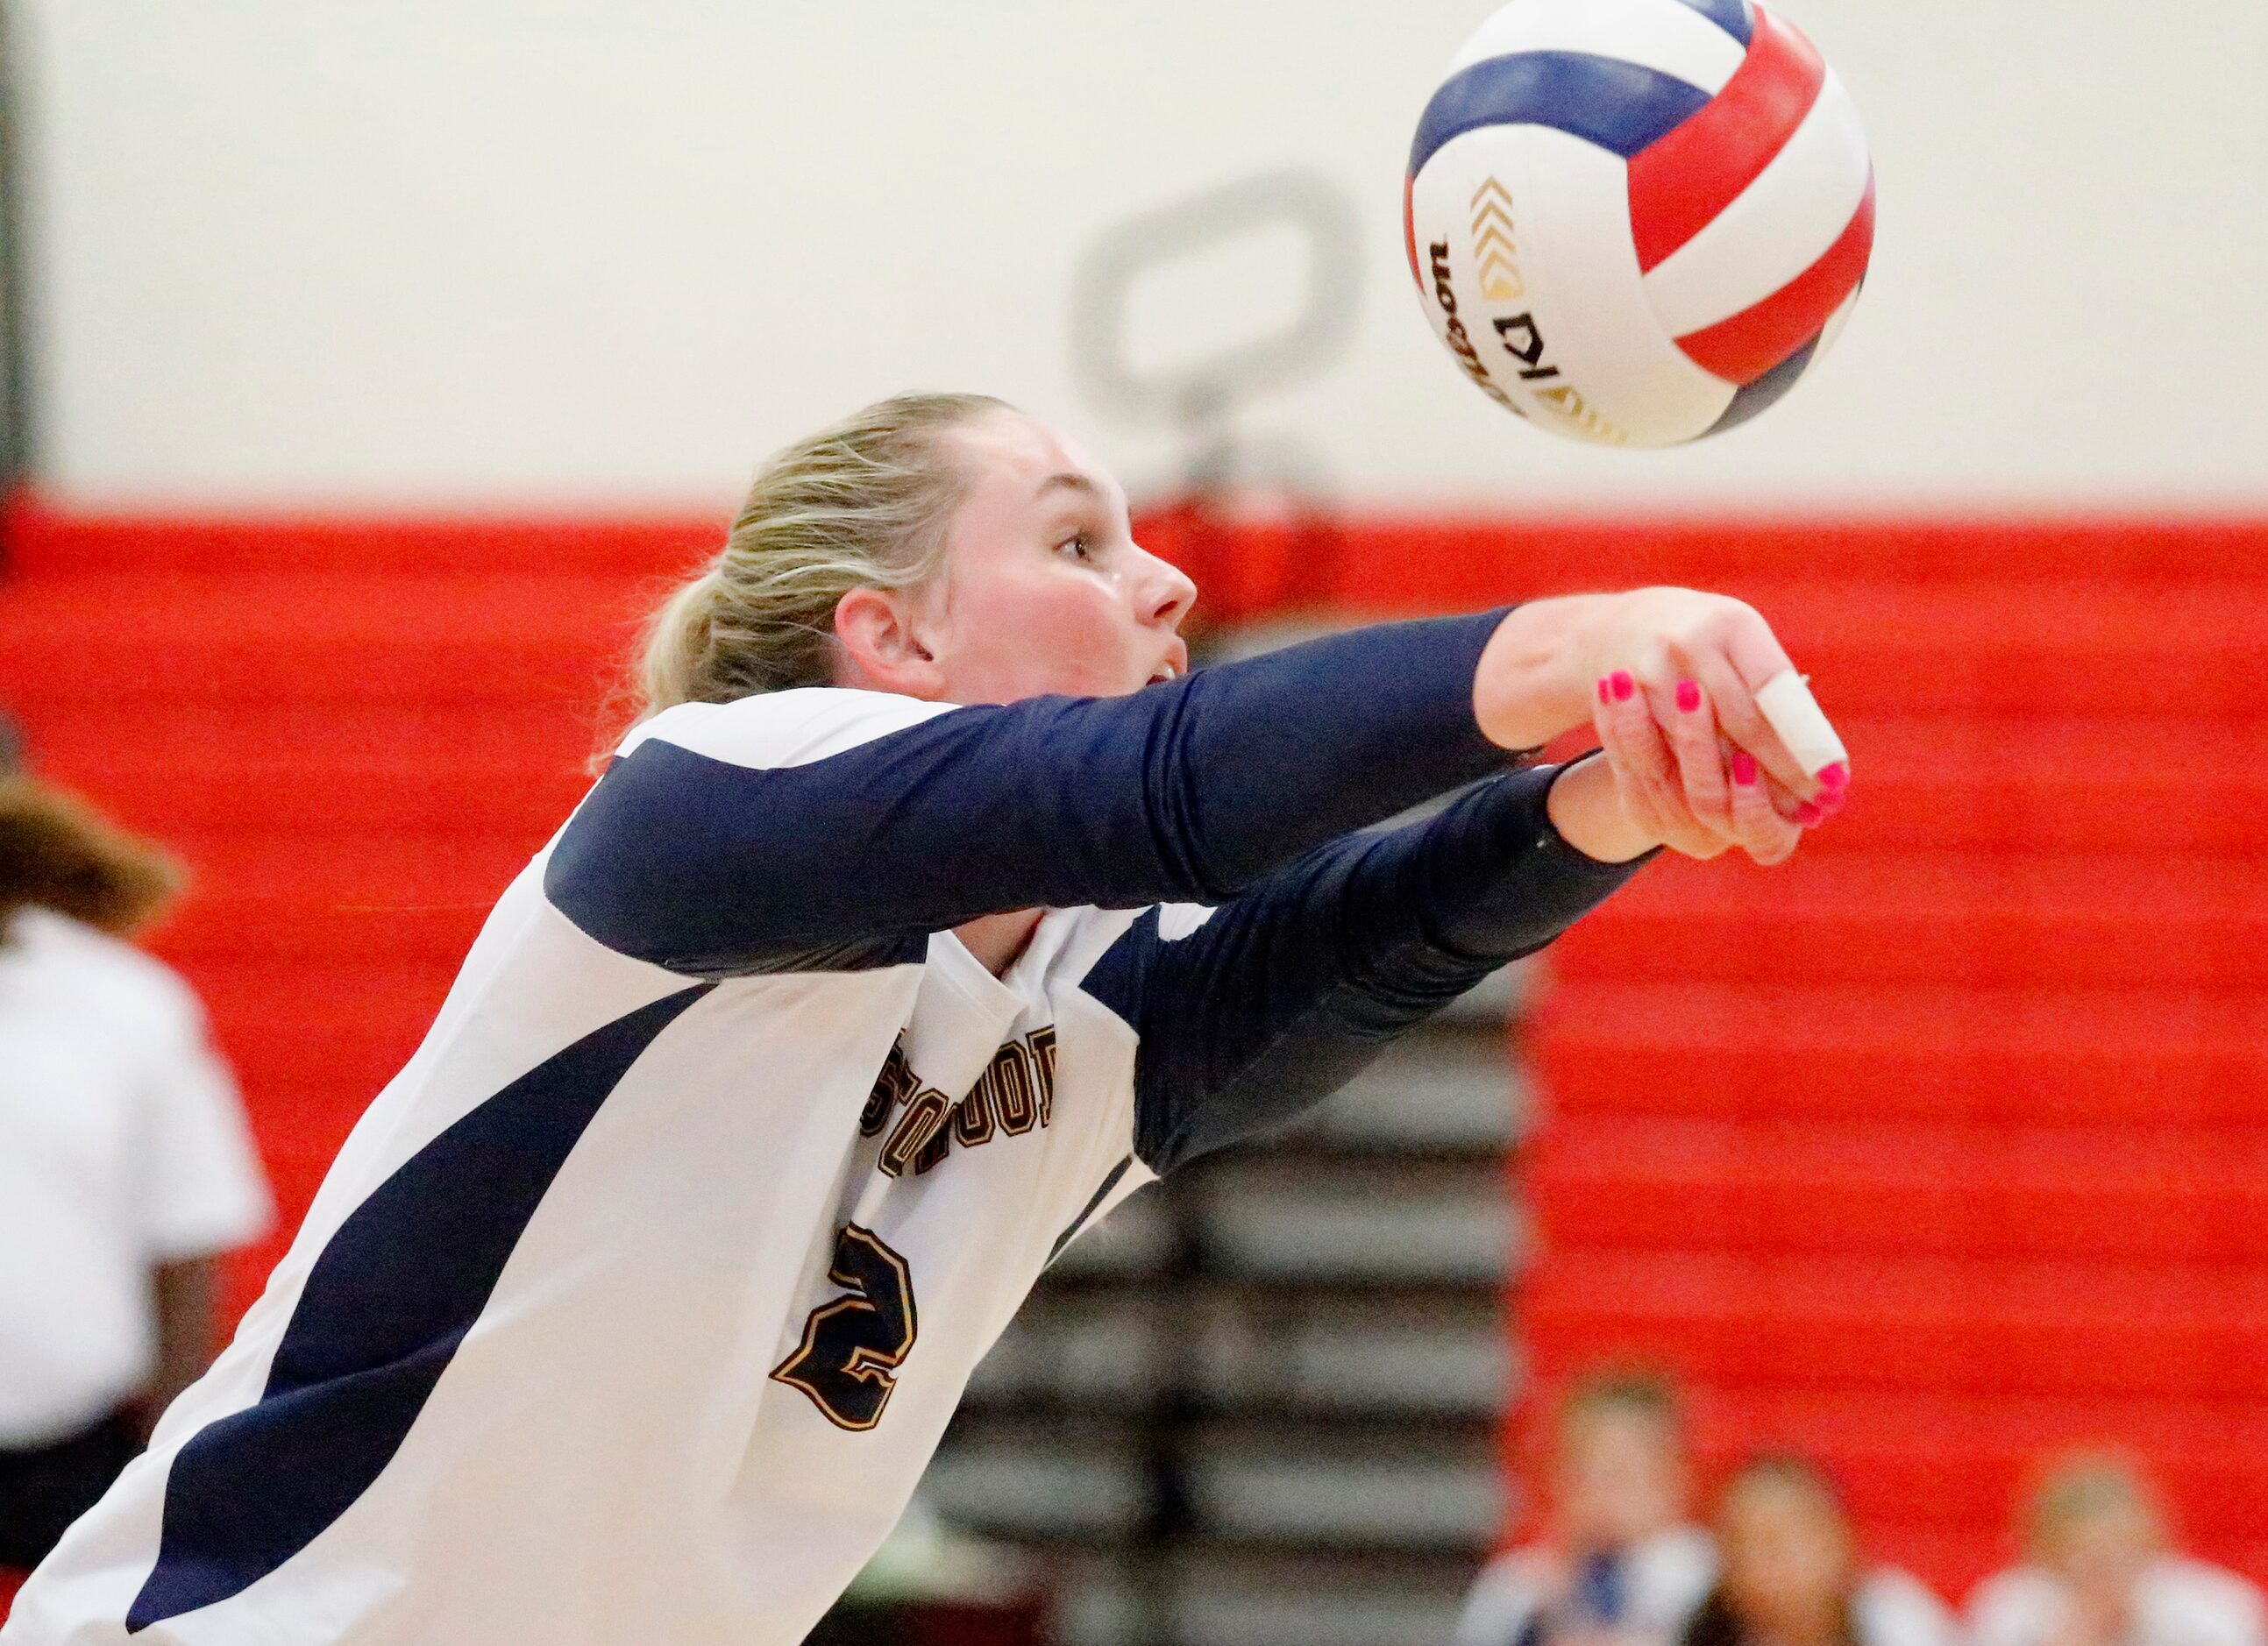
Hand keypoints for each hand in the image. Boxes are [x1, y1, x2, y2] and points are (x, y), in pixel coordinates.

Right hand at [1474, 590, 1841, 800]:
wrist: (1609, 630)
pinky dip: (1707, 784)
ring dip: (1746, 787)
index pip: (1776, 693)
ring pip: (1706, 747)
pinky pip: (1673, 756)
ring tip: (1782, 815)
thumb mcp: (1740, 646)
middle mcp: (1689, 643)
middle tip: (1816, 807)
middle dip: (1781, 770)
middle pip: (1743, 723)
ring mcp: (1652, 673)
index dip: (1804, 741)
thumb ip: (1776, 691)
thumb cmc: (1701, 640)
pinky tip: (1733, 804)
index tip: (1835, 779)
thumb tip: (1820, 756)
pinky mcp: (1626, 705)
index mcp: (1731, 623)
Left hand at [1592, 670, 1812, 863]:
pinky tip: (1606, 688)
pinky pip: (1621, 768)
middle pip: (1707, 798)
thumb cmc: (1757, 741)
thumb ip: (1786, 729)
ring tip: (1627, 678)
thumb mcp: (1783, 743)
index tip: (1746, 748)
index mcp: (1773, 835)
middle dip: (1697, 741)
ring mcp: (1676, 833)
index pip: (1761, 826)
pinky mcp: (1640, 814)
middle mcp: (1719, 840)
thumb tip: (1793, 690)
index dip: (1755, 790)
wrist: (1692, 771)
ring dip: (1638, 724)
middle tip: (1689, 690)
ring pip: (1654, 776)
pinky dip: (1612, 725)